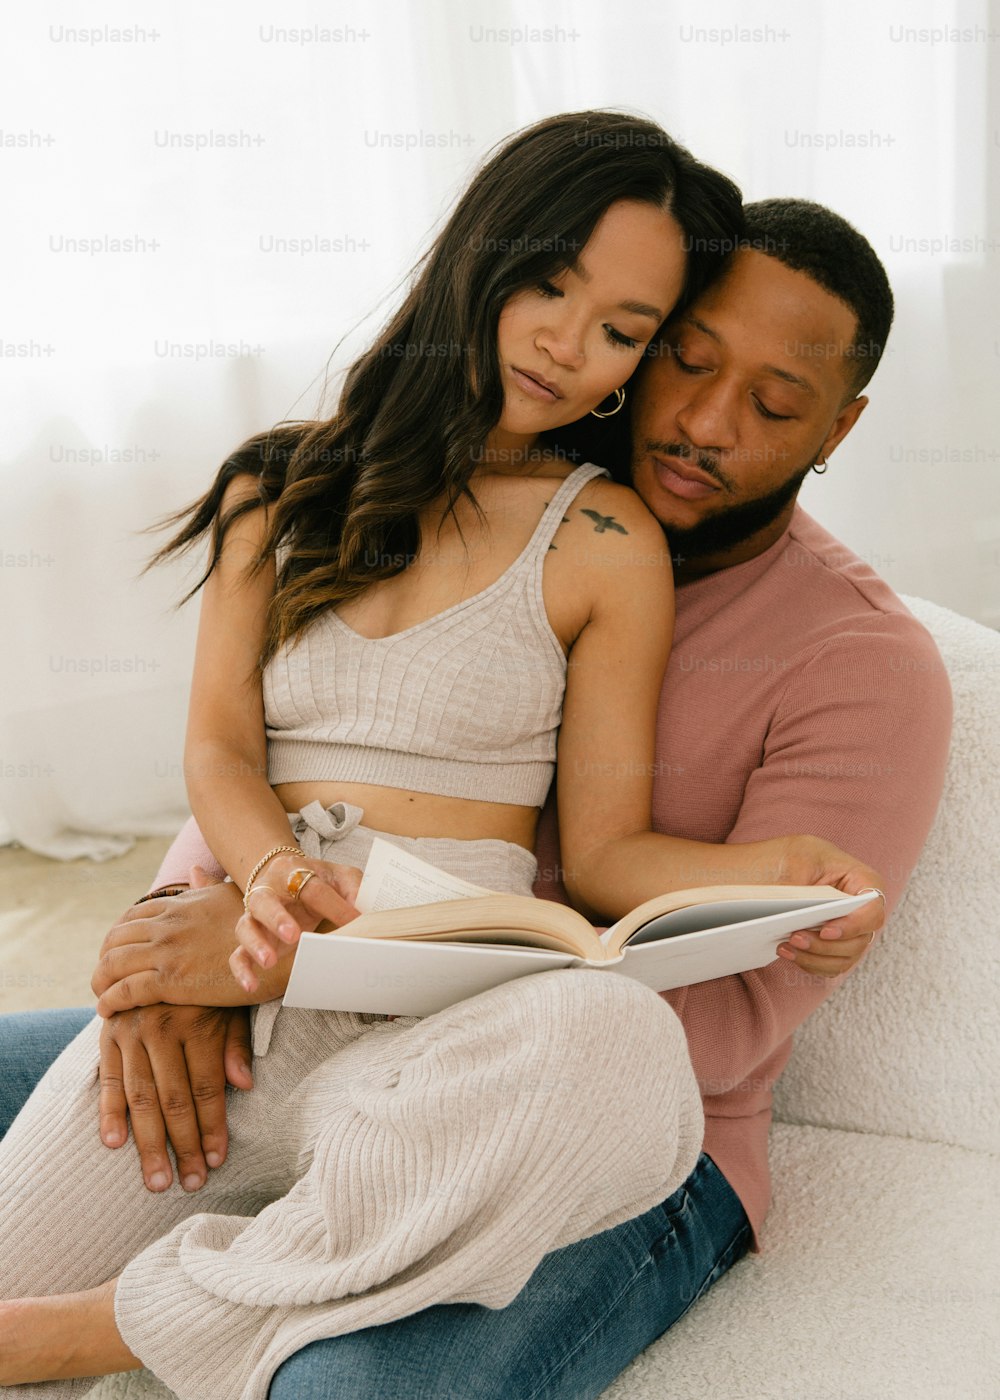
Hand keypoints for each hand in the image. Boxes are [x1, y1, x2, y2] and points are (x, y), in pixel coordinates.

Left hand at [93, 868, 256, 1015]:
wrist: (284, 950)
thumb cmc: (266, 925)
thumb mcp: (233, 897)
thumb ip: (208, 887)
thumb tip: (193, 870)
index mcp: (181, 905)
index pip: (131, 916)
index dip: (117, 935)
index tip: (115, 951)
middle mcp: (169, 924)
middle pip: (115, 939)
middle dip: (104, 958)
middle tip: (104, 976)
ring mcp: (168, 951)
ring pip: (113, 964)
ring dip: (100, 980)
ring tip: (100, 994)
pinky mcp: (172, 980)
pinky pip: (125, 990)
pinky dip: (109, 1000)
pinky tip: (107, 1010)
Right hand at [98, 1003, 252, 1192]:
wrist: (159, 956)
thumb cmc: (207, 992)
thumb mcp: (231, 1008)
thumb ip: (236, 1045)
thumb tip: (246, 1084)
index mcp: (199, 1021)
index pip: (206, 1086)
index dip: (212, 1126)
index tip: (216, 1161)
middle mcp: (163, 1027)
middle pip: (174, 1098)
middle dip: (183, 1146)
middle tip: (190, 1183)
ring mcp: (132, 1031)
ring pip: (142, 1097)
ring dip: (148, 1143)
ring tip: (157, 1181)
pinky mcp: (108, 1035)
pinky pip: (108, 1079)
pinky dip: (109, 1112)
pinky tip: (114, 1144)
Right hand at [232, 854, 363, 994]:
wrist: (287, 875)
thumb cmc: (318, 880)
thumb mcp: (340, 876)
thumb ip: (354, 889)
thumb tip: (364, 914)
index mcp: (293, 872)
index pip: (313, 889)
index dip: (335, 906)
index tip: (355, 922)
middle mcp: (268, 891)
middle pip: (265, 901)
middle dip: (277, 918)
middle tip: (293, 935)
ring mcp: (255, 916)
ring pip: (246, 926)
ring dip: (256, 944)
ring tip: (269, 961)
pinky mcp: (250, 937)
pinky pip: (237, 954)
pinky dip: (242, 969)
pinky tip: (252, 984)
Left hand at [770, 835, 886, 978]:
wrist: (776, 866)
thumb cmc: (794, 854)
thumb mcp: (799, 857)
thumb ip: (807, 884)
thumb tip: (802, 913)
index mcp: (864, 881)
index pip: (872, 910)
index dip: (853, 925)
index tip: (825, 931)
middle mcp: (863, 911)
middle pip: (858, 941)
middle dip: (825, 945)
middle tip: (795, 937)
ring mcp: (850, 931)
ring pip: (844, 958)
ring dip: (815, 958)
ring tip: (786, 947)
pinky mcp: (834, 946)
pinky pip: (830, 965)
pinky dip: (810, 964)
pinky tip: (787, 953)